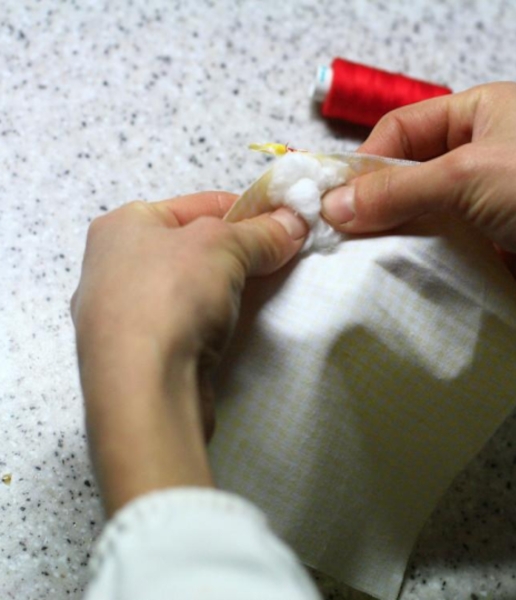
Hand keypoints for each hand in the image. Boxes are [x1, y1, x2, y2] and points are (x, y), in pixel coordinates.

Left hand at [72, 192, 306, 514]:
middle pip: (194, 247)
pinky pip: (185, 324)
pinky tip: (238, 327)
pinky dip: (212, 321)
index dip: (248, 209)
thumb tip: (293, 224)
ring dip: (228, 289)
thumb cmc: (171, 297)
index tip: (286, 221)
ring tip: (268, 292)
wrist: (144, 388)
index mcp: (122, 225)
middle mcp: (112, 265)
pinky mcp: (136, 355)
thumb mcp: (224, 246)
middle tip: (283, 258)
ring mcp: (120, 314)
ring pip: (189, 289)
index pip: (199, 204)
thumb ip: (262, 232)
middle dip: (241, 252)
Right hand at [322, 82, 515, 403]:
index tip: (331, 202)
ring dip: (398, 246)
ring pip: (427, 226)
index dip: (365, 162)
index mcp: (481, 114)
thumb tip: (333, 208)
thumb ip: (398, 192)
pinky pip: (450, 263)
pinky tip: (397, 293)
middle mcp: (484, 159)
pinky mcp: (501, 258)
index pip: (402, 130)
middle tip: (335, 245)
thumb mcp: (469, 175)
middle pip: (410, 181)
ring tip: (357, 273)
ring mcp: (493, 212)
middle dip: (376, 210)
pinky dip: (426, 276)